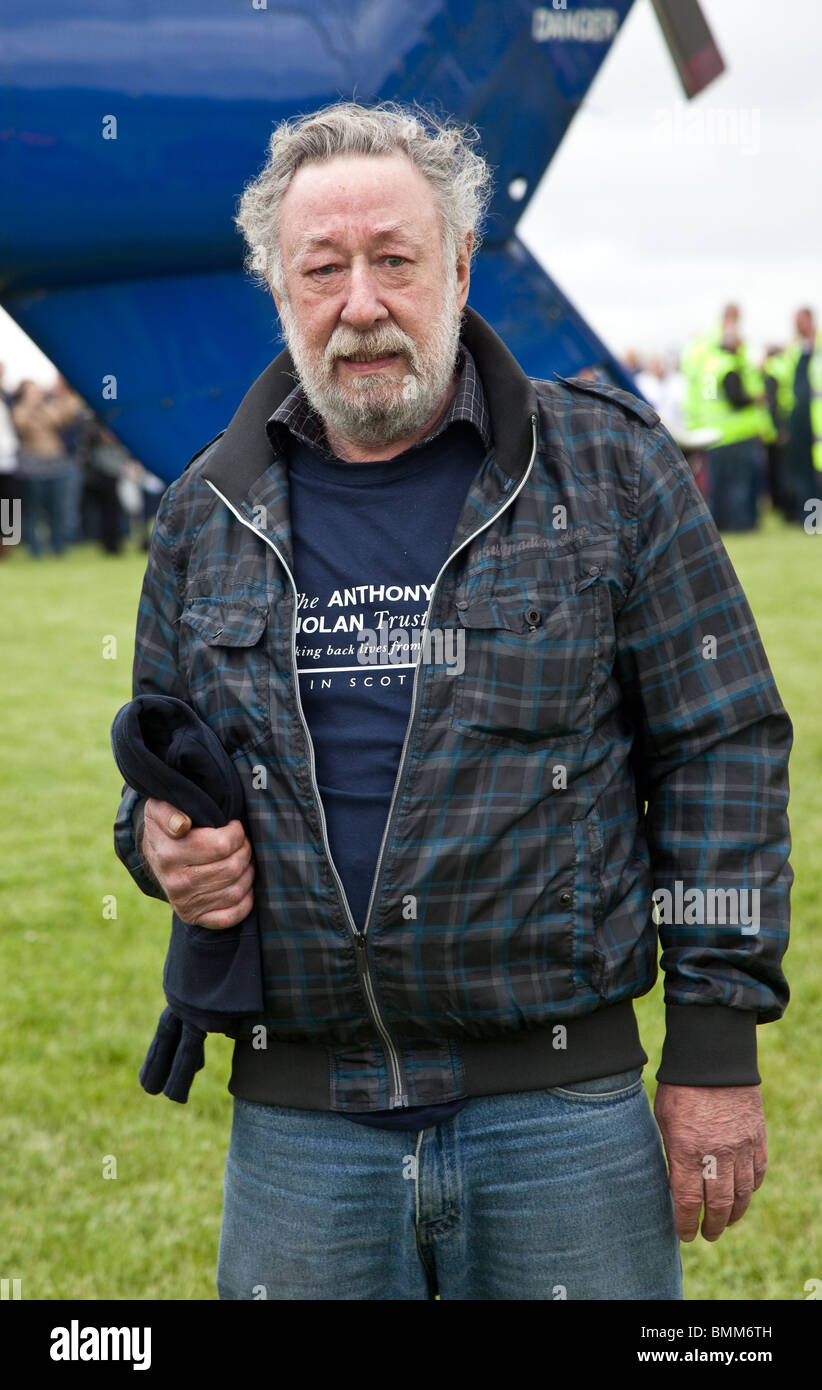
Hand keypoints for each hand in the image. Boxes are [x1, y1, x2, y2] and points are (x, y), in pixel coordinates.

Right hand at [140, 797, 254, 928]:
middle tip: (243, 842)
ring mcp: (184, 903)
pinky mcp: (193, 917)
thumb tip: (182, 825)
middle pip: (232, 868)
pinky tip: (243, 885)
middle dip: (245, 850)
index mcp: (169, 854)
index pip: (222, 845)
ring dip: (248, 872)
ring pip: (235, 890)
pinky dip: (245, 902)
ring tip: (243, 859)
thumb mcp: (158, 809)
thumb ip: (168, 812)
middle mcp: (175, 883)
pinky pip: (230, 916)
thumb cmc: (165, 827)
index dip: (236, 833)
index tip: (233, 826)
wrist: (155, 855)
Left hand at [653, 1083, 766, 1241]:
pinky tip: (742, 1196)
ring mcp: (741, 1147)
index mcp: (686, 1149)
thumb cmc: (680, 1088)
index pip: (687, 1201)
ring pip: (741, 1194)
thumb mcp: (663, 1120)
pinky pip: (757, 1173)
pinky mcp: (757, 1138)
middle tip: (707, 1235)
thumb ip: (671, 1153)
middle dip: (712, 1226)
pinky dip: (750, 1189)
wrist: (713, 1058)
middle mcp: (716, 1153)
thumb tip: (674, 1183)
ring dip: (733, 1214)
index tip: (684, 1234)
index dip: (685, 1223)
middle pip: (718, 1204)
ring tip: (725, 1223)